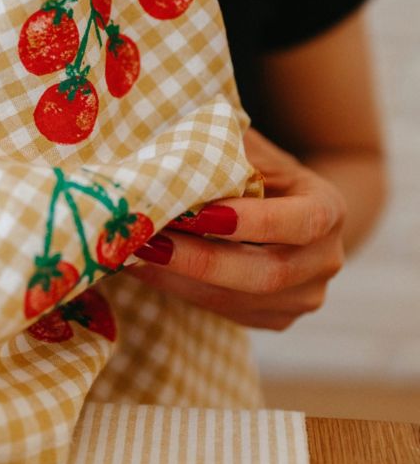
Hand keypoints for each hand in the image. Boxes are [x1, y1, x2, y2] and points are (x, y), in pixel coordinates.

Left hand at [126, 128, 346, 330]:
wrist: (292, 211)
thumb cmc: (264, 170)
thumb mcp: (256, 152)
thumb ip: (227, 151)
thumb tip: (173, 145)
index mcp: (330, 211)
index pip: (298, 223)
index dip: (249, 222)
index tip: (195, 213)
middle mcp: (325, 262)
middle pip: (266, 275)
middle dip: (200, 260)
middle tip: (147, 242)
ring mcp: (303, 298)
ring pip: (237, 300)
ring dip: (180, 279)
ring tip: (135, 254)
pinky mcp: (273, 318)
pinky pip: (224, 311)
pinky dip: (180, 289)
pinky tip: (146, 268)